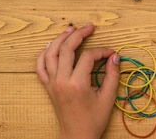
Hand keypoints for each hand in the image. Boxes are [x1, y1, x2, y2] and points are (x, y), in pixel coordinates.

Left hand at [36, 24, 119, 138]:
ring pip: (50, 54)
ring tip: (70, 29)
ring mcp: (52, 83)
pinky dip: (44, 54)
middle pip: (66, 49)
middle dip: (79, 34)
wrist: (76, 136)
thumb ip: (112, 75)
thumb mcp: (108, 97)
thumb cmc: (93, 119)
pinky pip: (40, 66)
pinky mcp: (48, 87)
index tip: (111, 54)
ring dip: (59, 39)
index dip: (101, 51)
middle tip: (90, 27)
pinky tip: (51, 45)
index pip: (88, 56)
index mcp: (77, 84)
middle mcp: (61, 81)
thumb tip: (115, 57)